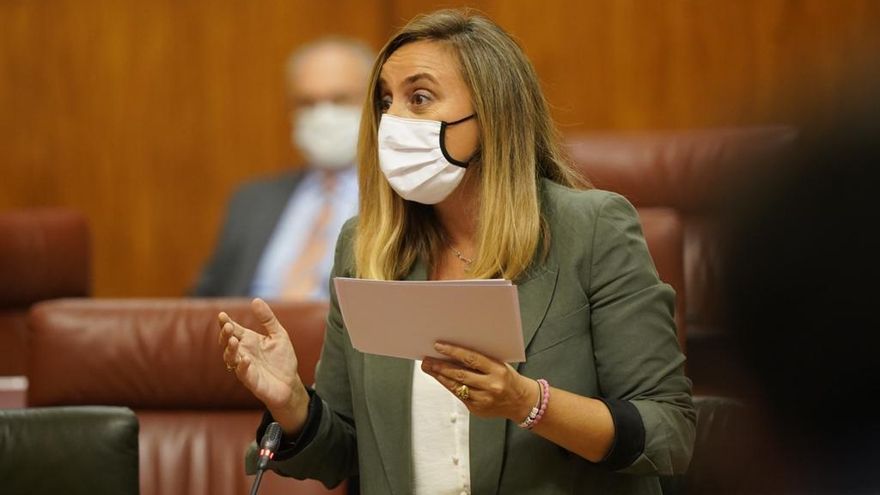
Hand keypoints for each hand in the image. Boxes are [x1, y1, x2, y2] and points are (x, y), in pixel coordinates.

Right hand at [219, 298, 308, 432]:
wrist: (290, 383)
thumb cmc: (282, 359)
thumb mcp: (278, 334)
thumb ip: (267, 319)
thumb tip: (255, 300)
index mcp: (248, 340)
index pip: (233, 330)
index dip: (226, 323)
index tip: (222, 315)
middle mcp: (243, 353)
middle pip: (227, 343)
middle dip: (225, 335)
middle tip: (227, 326)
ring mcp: (245, 367)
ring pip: (230, 358)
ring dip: (230, 350)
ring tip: (234, 341)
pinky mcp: (251, 380)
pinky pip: (242, 373)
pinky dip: (242, 366)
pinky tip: (246, 359)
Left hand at [421, 342, 538, 421]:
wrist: (521, 402)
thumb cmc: (508, 378)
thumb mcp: (499, 364)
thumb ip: (481, 360)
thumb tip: (454, 352)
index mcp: (498, 370)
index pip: (471, 358)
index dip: (453, 352)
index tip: (438, 346)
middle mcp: (491, 385)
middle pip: (460, 374)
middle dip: (440, 366)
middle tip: (427, 360)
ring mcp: (484, 399)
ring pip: (456, 386)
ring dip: (440, 376)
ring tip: (429, 368)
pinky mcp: (478, 409)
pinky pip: (459, 396)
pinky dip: (449, 386)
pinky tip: (441, 379)